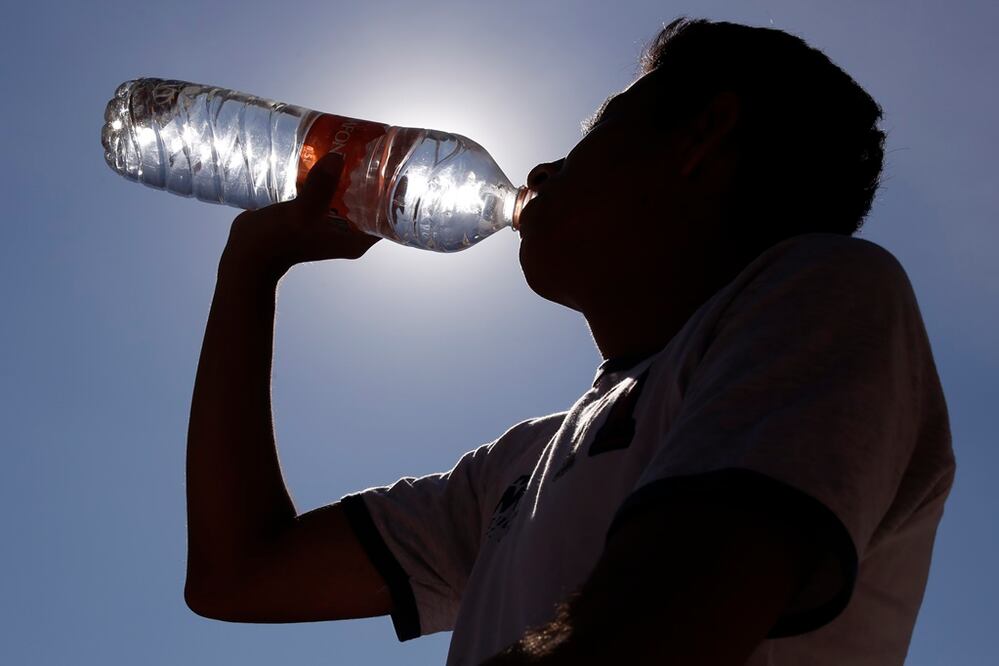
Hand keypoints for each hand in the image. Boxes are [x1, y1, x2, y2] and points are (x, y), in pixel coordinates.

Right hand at [222, 151, 380, 278]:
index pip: (388, 213)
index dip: (395, 189)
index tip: (396, 162)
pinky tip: (326, 153)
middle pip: (370, 199)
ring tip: (351, 142)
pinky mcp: (313, 215)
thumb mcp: (300, 214)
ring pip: (348, 193)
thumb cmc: (275, 242)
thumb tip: (338, 158)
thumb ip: (319, 188)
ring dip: (350, 172)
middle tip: (372, 144)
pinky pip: (329, 192)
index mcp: (356, 239)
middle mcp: (348, 232)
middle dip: (372, 174)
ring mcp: (330, 224)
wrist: (246, 256)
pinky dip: (330, 176)